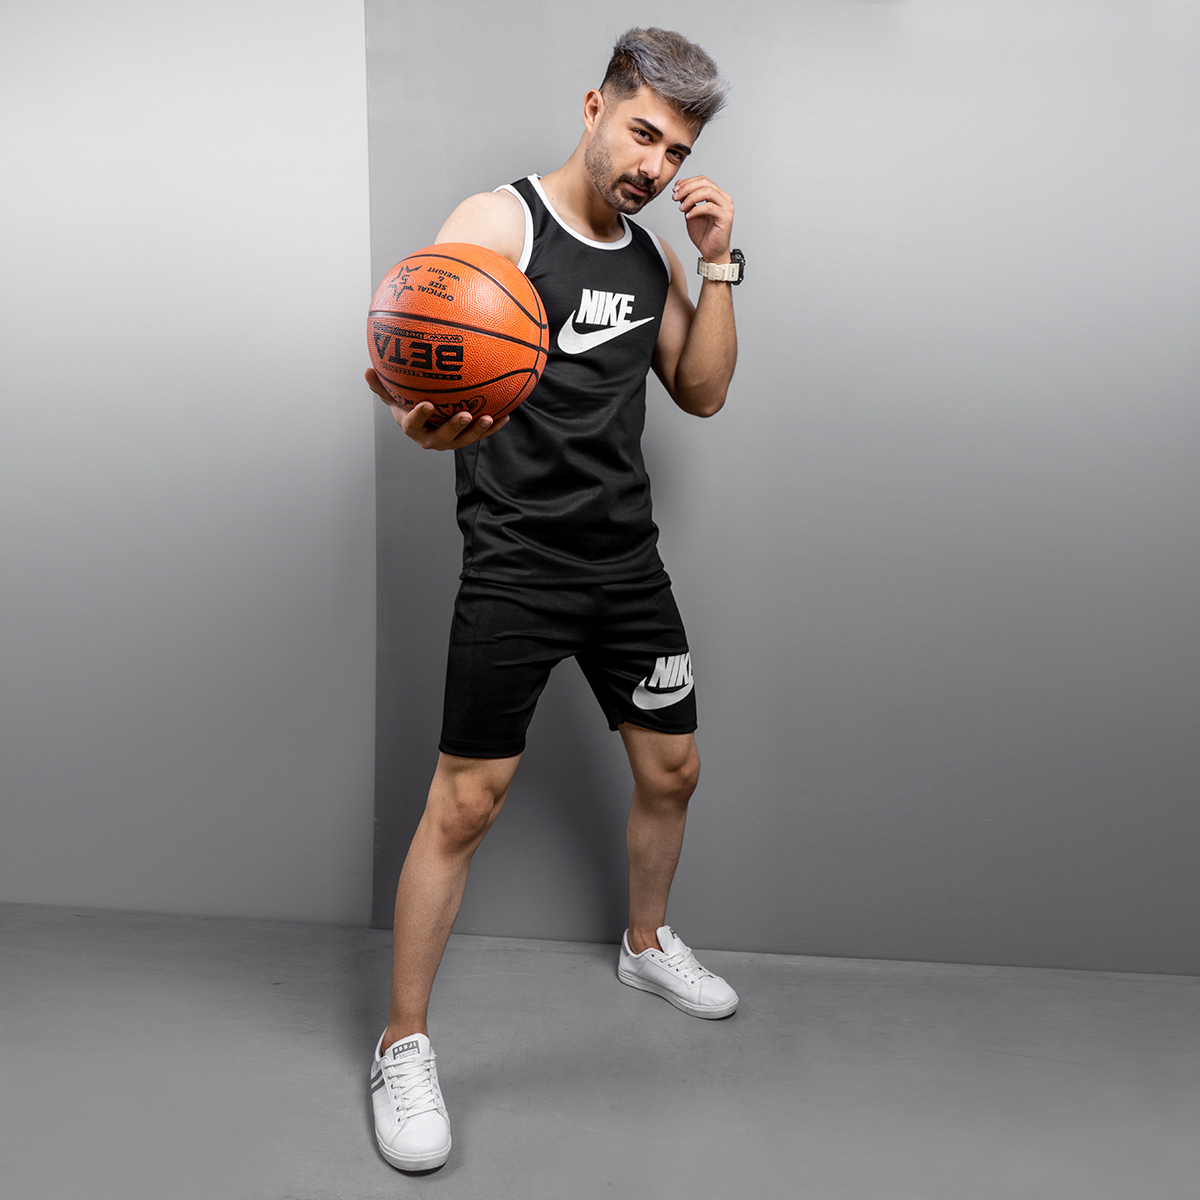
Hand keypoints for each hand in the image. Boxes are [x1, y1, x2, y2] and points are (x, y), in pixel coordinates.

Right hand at [365, 369, 509, 449]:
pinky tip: (506, 415)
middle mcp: (431, 438)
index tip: (427, 404)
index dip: (420, 416)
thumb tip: (367, 370)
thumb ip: (382, 385)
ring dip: (478, 430)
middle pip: (443, 437)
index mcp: (413, 428)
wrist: (426, 418)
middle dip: (455, 428)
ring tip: (488, 418)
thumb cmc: (407, 402)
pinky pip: (481, 434)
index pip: (413, 424)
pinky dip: (493, 426)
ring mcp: (450, 441)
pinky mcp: (466, 438)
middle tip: (465, 414)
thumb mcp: (393, 395)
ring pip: (465, 439)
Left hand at [671, 175, 733, 264]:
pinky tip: (688, 215)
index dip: (687, 182)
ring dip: (690, 197)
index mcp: (717, 195)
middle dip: (687, 188)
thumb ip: (687, 200)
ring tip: (681, 207)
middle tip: (675, 196)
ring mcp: (726, 207)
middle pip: (705, 183)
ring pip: (708, 192)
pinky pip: (709, 207)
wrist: (711, 252)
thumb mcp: (691, 213)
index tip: (675, 189)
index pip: (703, 180)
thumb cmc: (704, 235)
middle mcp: (724, 198)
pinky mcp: (726, 217)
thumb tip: (680, 187)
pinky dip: (696, 210)